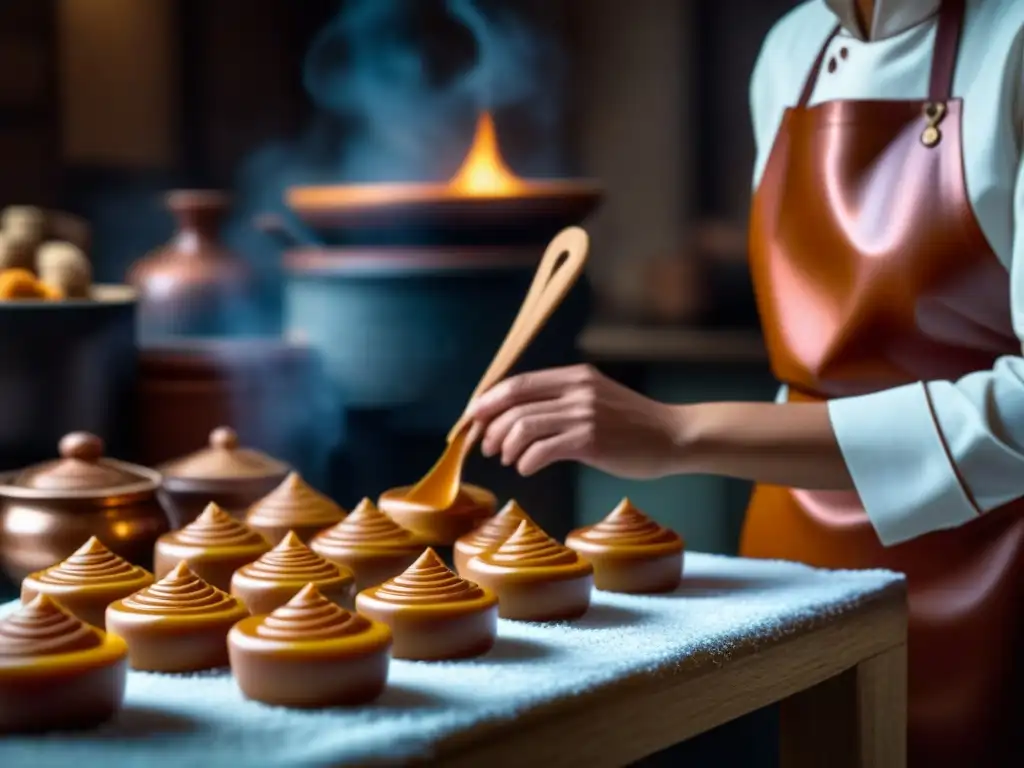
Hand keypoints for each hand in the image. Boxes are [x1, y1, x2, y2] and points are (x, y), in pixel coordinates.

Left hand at [465, 364, 685, 478]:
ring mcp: (584, 414)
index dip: (489, 401)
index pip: (518, 383)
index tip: (473, 419)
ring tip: (508, 459)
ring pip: (524, 426)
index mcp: (575, 376)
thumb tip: (516, 415)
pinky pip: (542, 450)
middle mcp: (577, 390)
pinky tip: (526, 468)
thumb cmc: (632, 425)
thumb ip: (563, 400)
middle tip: (486, 446)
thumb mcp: (596, 398)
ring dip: (506, 446)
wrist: (673, 437)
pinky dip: (526, 461)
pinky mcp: (591, 441)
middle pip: (515, 402)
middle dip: (490, 426)